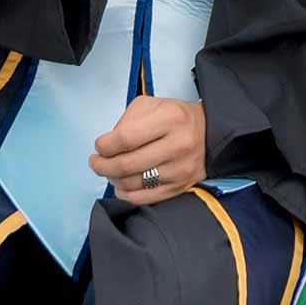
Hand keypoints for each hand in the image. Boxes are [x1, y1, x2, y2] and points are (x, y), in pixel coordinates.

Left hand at [88, 95, 205, 205]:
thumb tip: (106, 148)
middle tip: (95, 162)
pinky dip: (125, 194)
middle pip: (126, 165)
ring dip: (112, 179)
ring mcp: (180, 170)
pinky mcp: (180, 187)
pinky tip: (121, 185)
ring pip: (132, 184)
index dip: (104, 146)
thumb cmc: (173, 117)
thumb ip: (126, 122)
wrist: (210, 132)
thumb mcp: (151, 106)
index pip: (125, 139)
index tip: (99, 146)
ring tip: (109, 171)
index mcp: (170, 119)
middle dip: (101, 166)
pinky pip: (143, 198)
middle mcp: (178, 145)